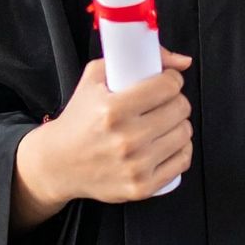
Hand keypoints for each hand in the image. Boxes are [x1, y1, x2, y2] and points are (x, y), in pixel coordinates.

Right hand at [21, 48, 193, 205]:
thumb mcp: (95, 77)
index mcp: (112, 110)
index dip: (172, 79)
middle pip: (180, 109)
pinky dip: (181, 149)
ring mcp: (135, 166)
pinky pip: (182, 161)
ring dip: (180, 124)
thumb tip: (183, 61)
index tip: (167, 81)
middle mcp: (125, 139)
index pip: (167, 87)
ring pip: (184, 134)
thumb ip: (135, 57)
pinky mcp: (141, 187)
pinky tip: (168, 142)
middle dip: (176, 100)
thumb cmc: (79, 118)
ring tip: (165, 121)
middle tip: (164, 102)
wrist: (59, 163)